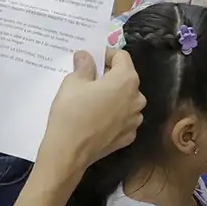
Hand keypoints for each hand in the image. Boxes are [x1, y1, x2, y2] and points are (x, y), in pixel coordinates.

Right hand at [37, 49, 145, 174]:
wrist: (69, 151)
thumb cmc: (71, 111)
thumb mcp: (73, 81)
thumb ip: (84, 65)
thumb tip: (86, 56)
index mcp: (127, 80)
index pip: (122, 57)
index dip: (106, 54)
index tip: (92, 59)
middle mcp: (137, 98)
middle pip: (126, 78)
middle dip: (110, 76)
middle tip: (89, 79)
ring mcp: (135, 120)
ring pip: (126, 99)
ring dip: (114, 96)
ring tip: (93, 100)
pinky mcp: (128, 137)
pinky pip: (123, 118)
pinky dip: (114, 115)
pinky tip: (97, 119)